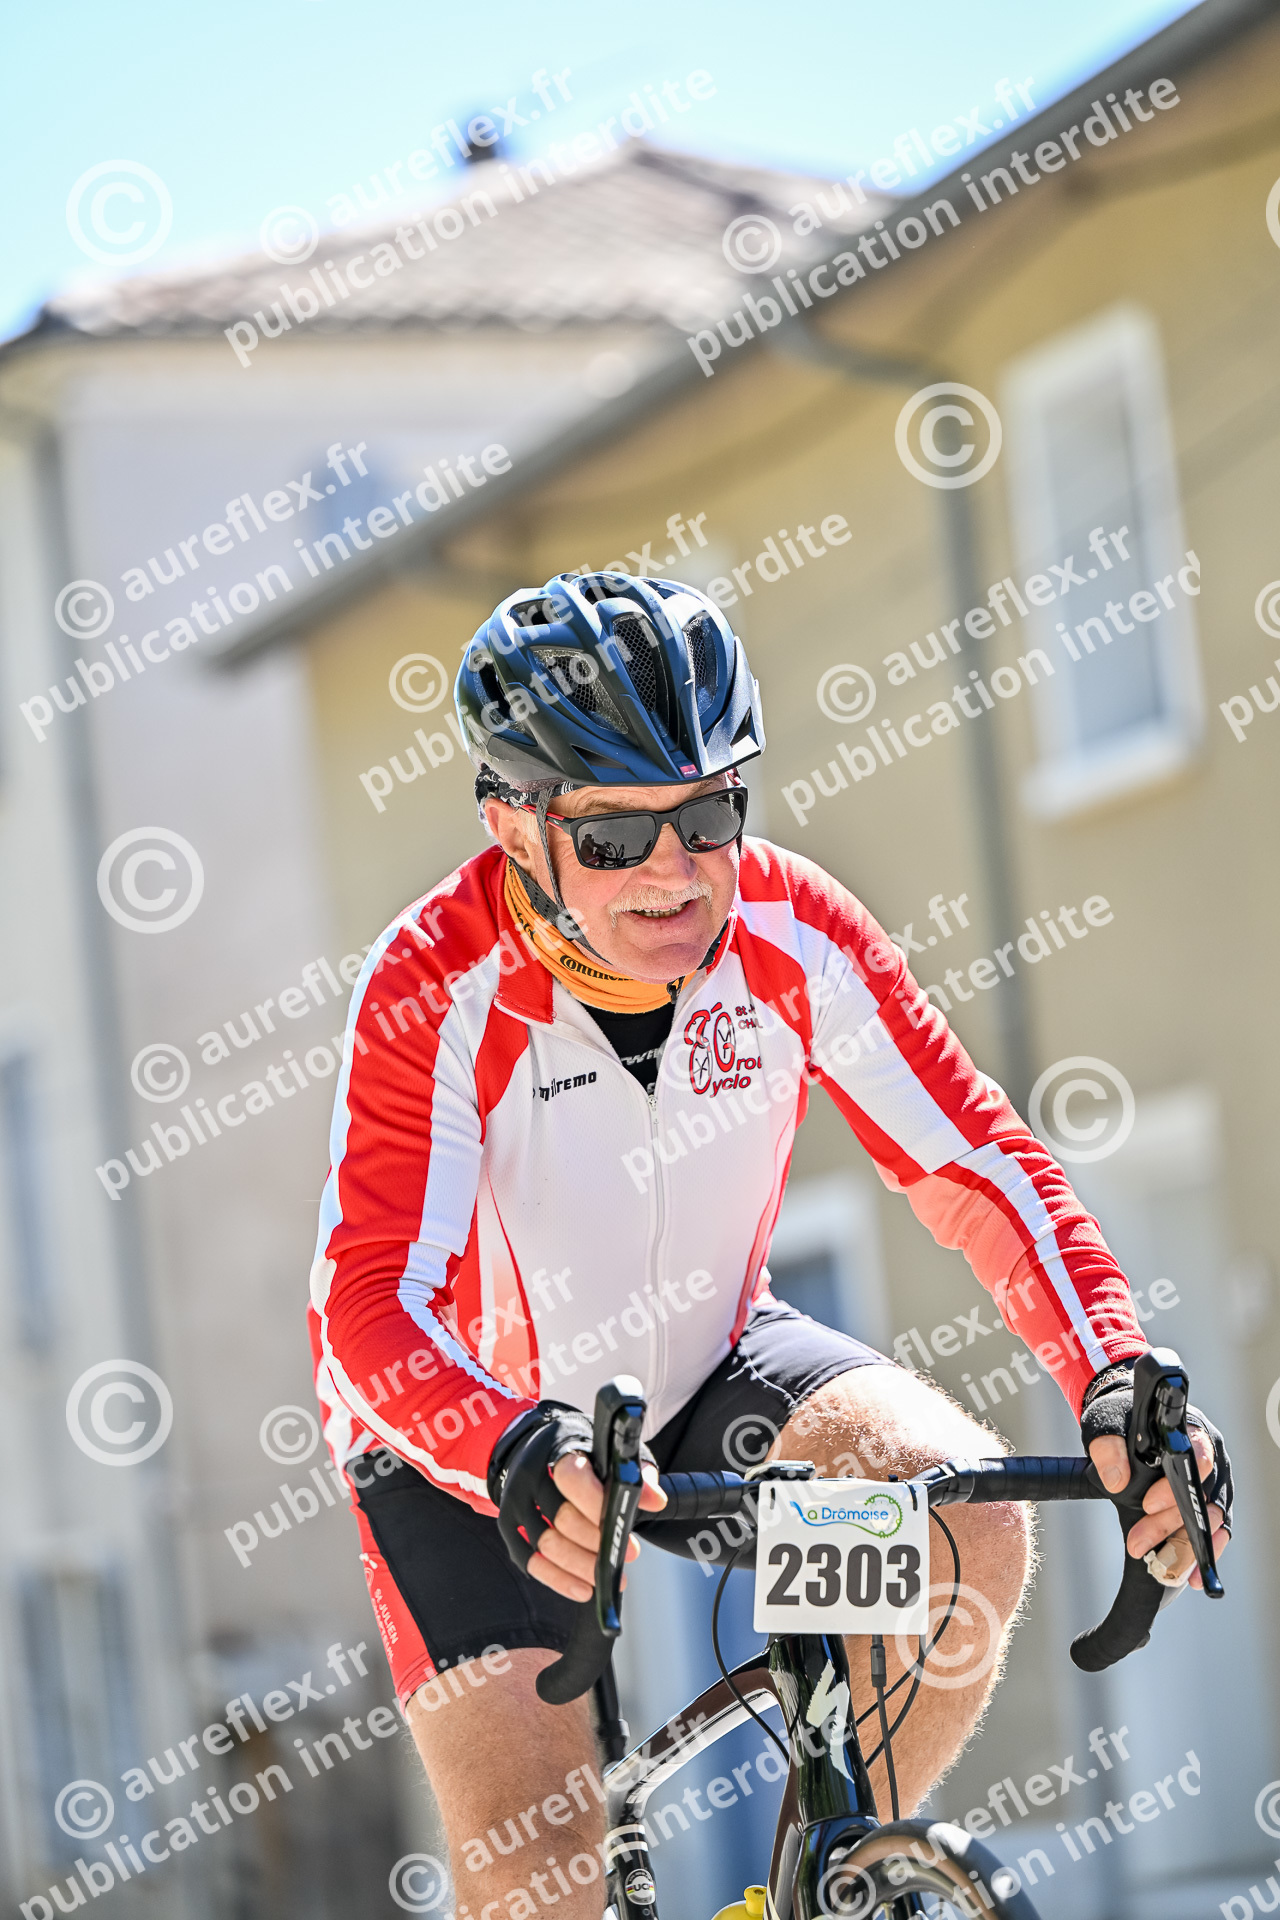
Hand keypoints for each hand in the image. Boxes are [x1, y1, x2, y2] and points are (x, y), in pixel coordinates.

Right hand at [527, 1453, 666, 1601]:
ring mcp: (514, 1502)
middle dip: (598, 1543)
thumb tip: (656, 1500)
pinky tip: (582, 1588)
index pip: (573, 1479)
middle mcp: (530, 1475)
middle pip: (561, 1518)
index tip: (624, 1526)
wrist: (533, 1449)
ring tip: (608, 1574)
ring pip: (547, 1544)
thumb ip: (636, 1472)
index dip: (597, 1506)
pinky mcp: (508, 1526)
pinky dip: (558, 1579)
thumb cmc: (580, 1455)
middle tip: (628, 1554)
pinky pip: (530, 1561)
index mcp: (558, 1451)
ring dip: (581, 1566)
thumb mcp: (609, 1453)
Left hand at [1087, 1428, 1229, 1589]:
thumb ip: (1108, 1447)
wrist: (1125, 1420)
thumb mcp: (1106, 1424)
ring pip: (1211, 1520)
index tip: (1147, 1504)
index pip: (1198, 1461)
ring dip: (1186, 1546)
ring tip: (1165, 1567)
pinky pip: (1212, 1532)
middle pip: (1203, 1497)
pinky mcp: (1207, 1504)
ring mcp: (1213, 1484)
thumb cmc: (1121, 1417)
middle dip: (1170, 1524)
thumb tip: (1116, 1481)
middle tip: (1137, 1543)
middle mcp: (1212, 1458)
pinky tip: (1190, 1576)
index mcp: (1193, 1432)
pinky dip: (1201, 1554)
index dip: (1174, 1487)